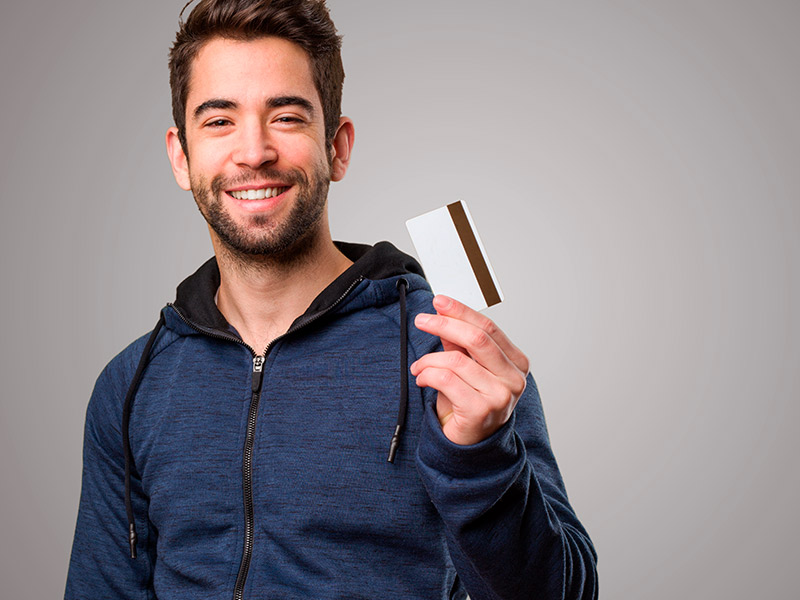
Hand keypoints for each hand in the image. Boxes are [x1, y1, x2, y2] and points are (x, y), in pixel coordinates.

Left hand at [410, 295, 529, 445]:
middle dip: (445, 324)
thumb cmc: (470, 403)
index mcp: (517, 363)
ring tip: (419, 366)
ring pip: (456, 361)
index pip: (488, 328)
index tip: (440, 301)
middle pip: (476, 339)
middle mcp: (514, 379)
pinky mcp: (480, 410)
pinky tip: (422, 378)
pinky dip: (427, 375)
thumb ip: (458, 342)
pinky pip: (446, 380)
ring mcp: (500, 396)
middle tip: (422, 320)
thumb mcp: (466, 368)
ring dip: (429, 359)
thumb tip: (443, 313)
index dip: (462, 311)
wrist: (471, 446)